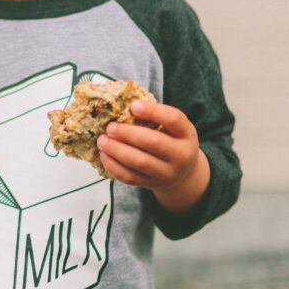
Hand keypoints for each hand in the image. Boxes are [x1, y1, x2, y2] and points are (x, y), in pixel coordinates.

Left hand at [95, 100, 210, 213]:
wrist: (183, 175)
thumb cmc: (172, 142)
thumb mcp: (174, 128)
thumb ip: (156, 117)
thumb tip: (123, 104)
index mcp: (186, 134)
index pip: (173, 120)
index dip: (153, 111)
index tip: (133, 105)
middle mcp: (180, 154)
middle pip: (154, 143)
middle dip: (128, 134)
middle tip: (110, 127)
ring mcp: (166, 172)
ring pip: (140, 162)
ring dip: (117, 150)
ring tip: (102, 141)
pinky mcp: (151, 184)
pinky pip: (130, 177)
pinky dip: (114, 167)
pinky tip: (104, 156)